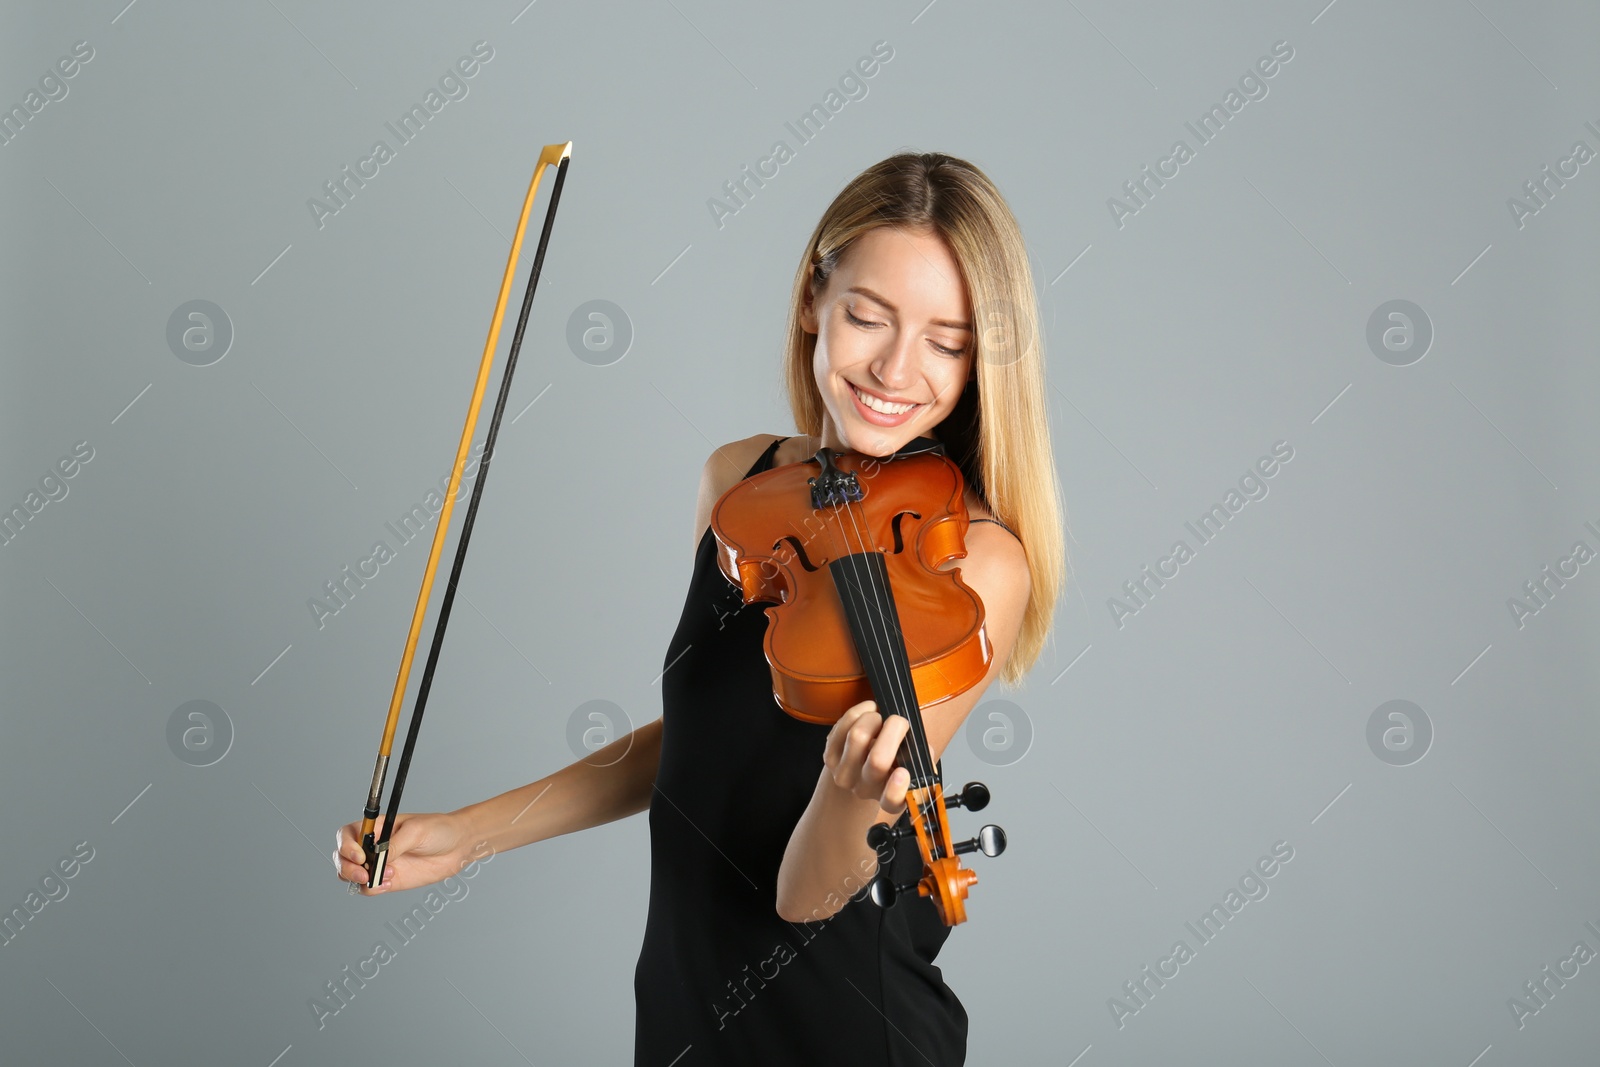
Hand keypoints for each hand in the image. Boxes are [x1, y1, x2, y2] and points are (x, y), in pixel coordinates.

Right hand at [334, 812, 475, 895]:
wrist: (459, 846)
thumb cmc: (439, 829)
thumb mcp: (416, 831)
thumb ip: (394, 845)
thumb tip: (377, 858)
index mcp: (376, 828)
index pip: (347, 835)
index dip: (346, 845)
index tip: (359, 855)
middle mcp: (373, 846)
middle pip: (343, 857)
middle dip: (347, 867)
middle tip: (365, 873)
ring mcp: (379, 864)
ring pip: (352, 875)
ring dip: (360, 879)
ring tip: (386, 877)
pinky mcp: (389, 880)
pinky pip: (369, 888)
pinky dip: (372, 888)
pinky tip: (389, 883)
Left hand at [823, 699, 912, 814]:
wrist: (860, 769)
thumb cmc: (891, 764)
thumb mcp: (912, 765)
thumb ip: (921, 758)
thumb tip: (922, 747)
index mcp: (889, 797)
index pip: (892, 801)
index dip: (897, 788)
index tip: (902, 772)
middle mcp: (865, 789)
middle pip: (877, 760)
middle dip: (893, 731)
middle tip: (899, 722)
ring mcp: (844, 774)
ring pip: (858, 736)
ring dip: (874, 718)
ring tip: (880, 718)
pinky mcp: (829, 756)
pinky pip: (844, 724)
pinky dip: (859, 712)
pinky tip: (867, 713)